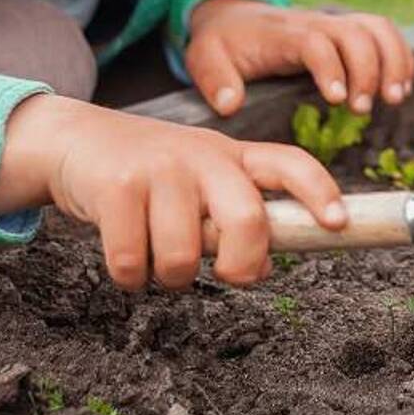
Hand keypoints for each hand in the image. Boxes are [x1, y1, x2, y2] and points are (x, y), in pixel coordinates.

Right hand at [0, 94, 345, 289]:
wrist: (76, 139)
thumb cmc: (148, 173)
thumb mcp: (199, 183)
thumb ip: (235, 218)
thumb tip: (264, 267)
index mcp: (231, 155)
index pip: (289, 163)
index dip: (319, 192)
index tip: (337, 223)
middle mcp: (202, 155)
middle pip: (247, 220)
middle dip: (239, 264)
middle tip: (223, 272)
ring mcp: (160, 167)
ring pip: (183, 257)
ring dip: (167, 275)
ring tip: (155, 253)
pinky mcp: (119, 185)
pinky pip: (133, 263)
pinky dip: (128, 275)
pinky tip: (123, 251)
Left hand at [186, 0, 413, 116]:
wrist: (232, 14)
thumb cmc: (223, 43)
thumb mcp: (204, 58)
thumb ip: (215, 80)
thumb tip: (231, 104)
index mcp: (281, 33)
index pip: (314, 42)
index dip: (331, 68)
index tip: (337, 100)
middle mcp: (313, 23)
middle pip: (354, 33)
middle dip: (368, 70)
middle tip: (364, 110)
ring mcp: (333, 23)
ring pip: (376, 27)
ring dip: (393, 60)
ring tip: (395, 98)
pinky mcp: (346, 30)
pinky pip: (383, 32)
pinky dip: (400, 55)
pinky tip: (401, 87)